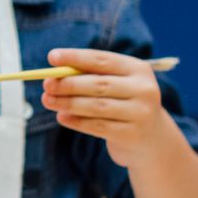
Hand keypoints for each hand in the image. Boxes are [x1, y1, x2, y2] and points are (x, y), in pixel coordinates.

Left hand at [41, 49, 177, 167]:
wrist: (152, 139)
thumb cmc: (124, 103)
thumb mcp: (116, 85)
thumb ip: (90, 77)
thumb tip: (54, 75)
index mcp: (138, 69)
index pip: (102, 60)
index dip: (76, 58)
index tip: (52, 57)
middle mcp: (144, 89)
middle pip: (99, 84)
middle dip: (68, 83)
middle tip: (46, 84)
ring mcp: (140, 114)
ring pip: (96, 107)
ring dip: (68, 103)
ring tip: (48, 100)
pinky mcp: (132, 135)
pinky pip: (98, 127)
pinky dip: (76, 122)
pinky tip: (61, 117)